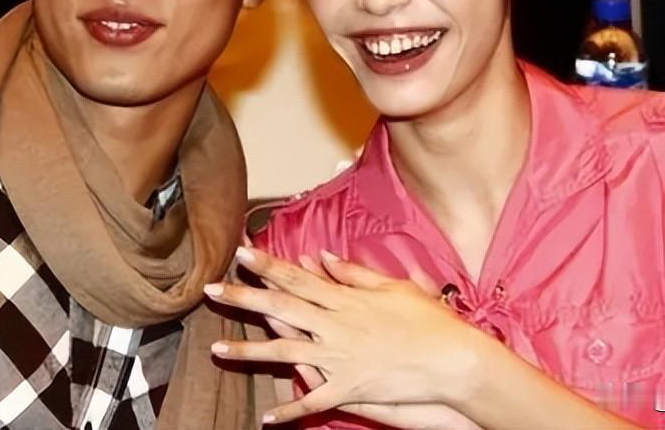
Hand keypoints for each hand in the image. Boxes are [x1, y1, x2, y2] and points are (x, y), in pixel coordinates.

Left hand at [205, 247, 488, 425]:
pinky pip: (313, 402)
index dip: (267, 265)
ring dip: (248, 351)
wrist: (454, 361)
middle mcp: (335, 326)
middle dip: (243, 298)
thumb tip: (321, 256)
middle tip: (211, 289)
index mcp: (344, 299)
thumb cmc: (428, 321)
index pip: (297, 277)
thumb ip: (353, 273)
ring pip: (284, 353)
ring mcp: (339, 359)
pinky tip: (266, 419)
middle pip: (280, 308)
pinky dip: (290, 412)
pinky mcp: (349, 389)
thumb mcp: (393, 286)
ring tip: (217, 349)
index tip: (241, 252)